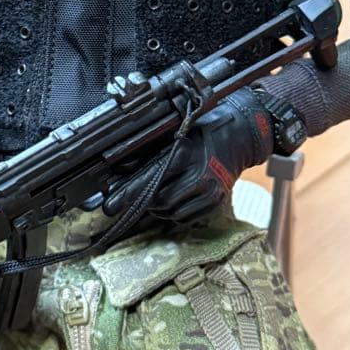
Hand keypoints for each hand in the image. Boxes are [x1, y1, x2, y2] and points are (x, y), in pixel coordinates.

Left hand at [103, 88, 275, 225]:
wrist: (239, 138)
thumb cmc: (203, 132)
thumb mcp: (174, 136)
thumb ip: (147, 154)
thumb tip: (119, 170)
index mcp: (185, 154)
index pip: (150, 179)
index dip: (128, 193)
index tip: (110, 205)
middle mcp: (199, 175)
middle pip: (160, 200)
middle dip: (143, 201)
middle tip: (132, 198)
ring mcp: (209, 192)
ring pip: (171, 212)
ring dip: (157, 208)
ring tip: (153, 197)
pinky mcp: (215, 202)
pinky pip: (185, 218)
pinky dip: (173, 213)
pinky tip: (170, 202)